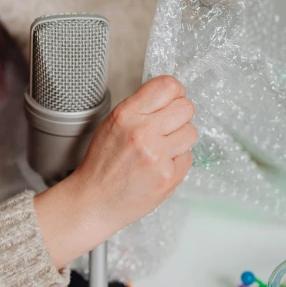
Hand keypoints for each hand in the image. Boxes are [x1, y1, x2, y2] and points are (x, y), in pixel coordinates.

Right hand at [35, 75, 196, 267]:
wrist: (95, 200)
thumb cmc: (103, 163)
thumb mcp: (112, 123)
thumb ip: (140, 107)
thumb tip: (170, 94)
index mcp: (126, 115)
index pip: (167, 86)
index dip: (175, 91)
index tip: (172, 98)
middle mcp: (143, 133)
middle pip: (186, 107)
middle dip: (179, 115)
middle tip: (167, 126)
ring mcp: (158, 156)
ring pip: (191, 132)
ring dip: (180, 139)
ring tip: (160, 149)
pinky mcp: (169, 177)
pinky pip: (188, 157)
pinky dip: (177, 161)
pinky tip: (159, 166)